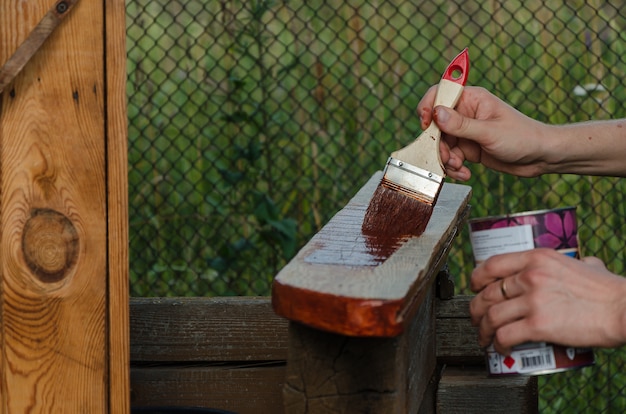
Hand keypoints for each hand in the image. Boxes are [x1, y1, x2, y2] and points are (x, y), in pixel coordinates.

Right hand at [417, 86, 550, 179]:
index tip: (426, 126)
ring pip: (441, 144)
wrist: (541, 157)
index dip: (428, 108)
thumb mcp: (490, 132)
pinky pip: (450, 157)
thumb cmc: (523, 137)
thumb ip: (461, 125)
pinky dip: (454, 167)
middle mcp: (465, 113)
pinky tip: (465, 173)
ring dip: (446, 159)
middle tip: (447, 158)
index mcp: (471, 99)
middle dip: (438, 144)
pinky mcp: (468, 148)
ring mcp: (466, 131)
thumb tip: (436, 114)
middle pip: (435, 125)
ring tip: (459, 168)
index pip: (439, 94)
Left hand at [469, 248, 625, 354]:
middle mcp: (530, 276)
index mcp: (537, 258)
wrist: (625, 309)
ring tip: (484, 338)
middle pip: (487, 293)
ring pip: (491, 316)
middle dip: (476, 309)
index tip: (474, 287)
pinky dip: (496, 344)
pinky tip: (499, 348)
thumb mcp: (588, 265)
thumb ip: (579, 263)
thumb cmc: (611, 291)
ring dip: (483, 330)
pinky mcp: (539, 325)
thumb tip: (585, 263)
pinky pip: (505, 335)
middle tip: (477, 318)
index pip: (492, 264)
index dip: (476, 277)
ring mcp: (533, 300)